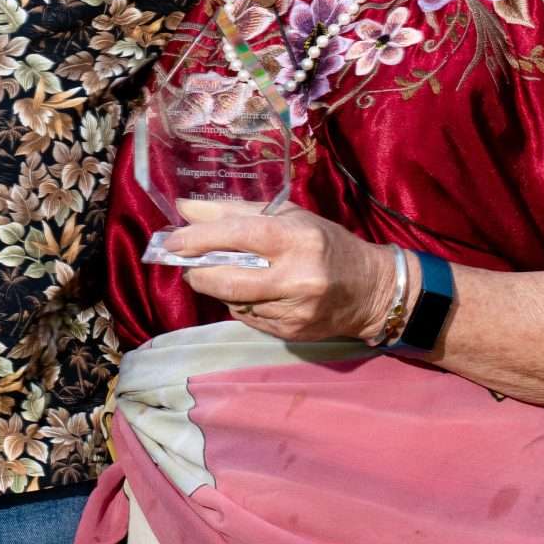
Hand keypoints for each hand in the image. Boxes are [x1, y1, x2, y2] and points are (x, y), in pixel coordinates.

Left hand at [157, 200, 400, 344]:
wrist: (371, 290)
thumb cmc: (326, 243)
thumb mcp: (290, 216)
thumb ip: (236, 212)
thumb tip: (185, 210)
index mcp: (296, 239)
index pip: (238, 236)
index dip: (199, 239)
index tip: (172, 241)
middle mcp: (296, 277)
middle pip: (228, 279)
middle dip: (198, 272)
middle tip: (187, 263)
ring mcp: (294, 310)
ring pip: (234, 301)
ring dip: (218, 288)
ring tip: (221, 273)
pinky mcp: (291, 333)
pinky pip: (248, 318)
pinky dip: (239, 304)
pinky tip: (250, 293)